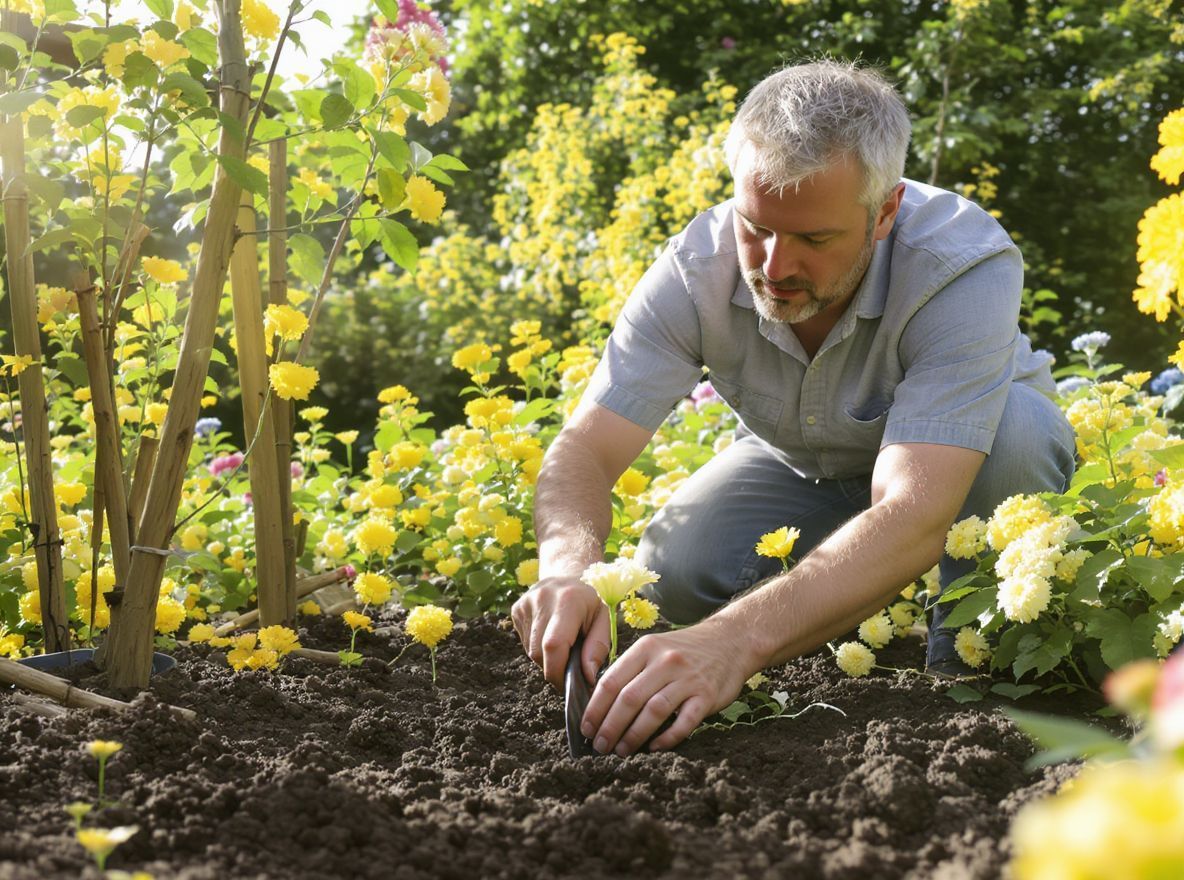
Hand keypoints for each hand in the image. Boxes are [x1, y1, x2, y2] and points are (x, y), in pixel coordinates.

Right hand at [511, 576, 610, 688]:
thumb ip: (598, 648)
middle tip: (569, 665)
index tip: (569, 684)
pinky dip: (538, 647)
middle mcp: (542, 598)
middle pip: (538, 652)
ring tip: (562, 645)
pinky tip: (549, 635)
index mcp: (568, 600)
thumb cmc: (590, 603)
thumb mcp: (604, 620)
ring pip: (530, 650)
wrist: (568, 577)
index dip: (558, 672)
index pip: (553, 645)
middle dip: (553, 668)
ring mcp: (525, 603)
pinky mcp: (516, 609)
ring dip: (546, 658)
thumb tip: (587, 676)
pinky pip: (524, 642)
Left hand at [579, 617, 756, 755]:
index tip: (586, 728)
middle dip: (610, 726)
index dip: (595, 708)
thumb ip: (630, 669)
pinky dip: (667, 738)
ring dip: (634, 735)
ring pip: (653, 711)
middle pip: (629, 698)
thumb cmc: (684, 649)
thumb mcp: (654, 647)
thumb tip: (601, 703)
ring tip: (621, 751)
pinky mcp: (706, 695)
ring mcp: (687, 678)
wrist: (730, 640)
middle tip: (600, 746)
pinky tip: (654, 748)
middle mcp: (665, 661)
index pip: (612, 681)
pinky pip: (684, 722)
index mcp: (645, 649)